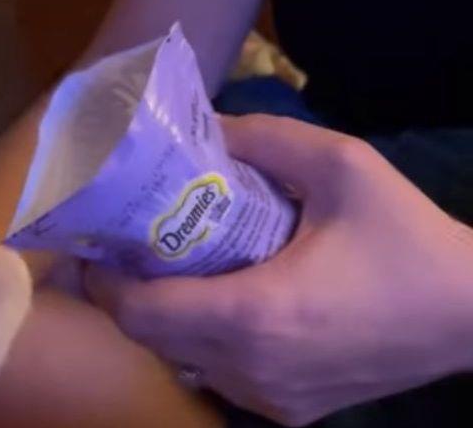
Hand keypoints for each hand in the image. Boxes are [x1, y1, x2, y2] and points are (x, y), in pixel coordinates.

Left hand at [85, 114, 472, 425]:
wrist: (472, 313)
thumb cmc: (406, 238)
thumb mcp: (342, 165)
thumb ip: (265, 138)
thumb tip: (204, 127)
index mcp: (257, 313)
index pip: (142, 313)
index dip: (103, 283)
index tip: (92, 247)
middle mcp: (253, 368)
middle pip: (151, 338)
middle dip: (123, 295)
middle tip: (122, 247)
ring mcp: (270, 399)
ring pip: (182, 359)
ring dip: (161, 318)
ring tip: (166, 268)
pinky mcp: (291, 412)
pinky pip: (219, 375)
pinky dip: (200, 340)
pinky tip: (218, 301)